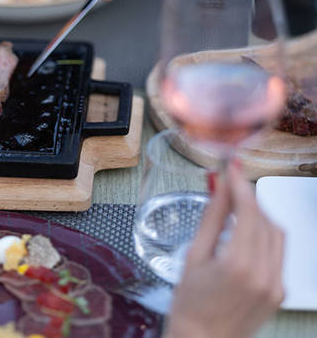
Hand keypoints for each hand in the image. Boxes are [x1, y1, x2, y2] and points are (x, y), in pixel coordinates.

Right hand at [164, 166, 284, 337]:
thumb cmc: (190, 303)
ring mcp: (276, 285)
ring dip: (259, 214)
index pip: (248, 211)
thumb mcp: (194, 256)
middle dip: (248, 197)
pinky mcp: (280, 291)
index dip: (240, 184)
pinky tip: (245, 232)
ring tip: (236, 206)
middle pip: (264, 219)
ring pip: (277, 233)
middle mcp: (265, 275)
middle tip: (229, 183)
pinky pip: (278, 251)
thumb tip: (219, 188)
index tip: (232, 166)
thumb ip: (211, 218)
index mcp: (238, 265)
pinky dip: (265, 234)